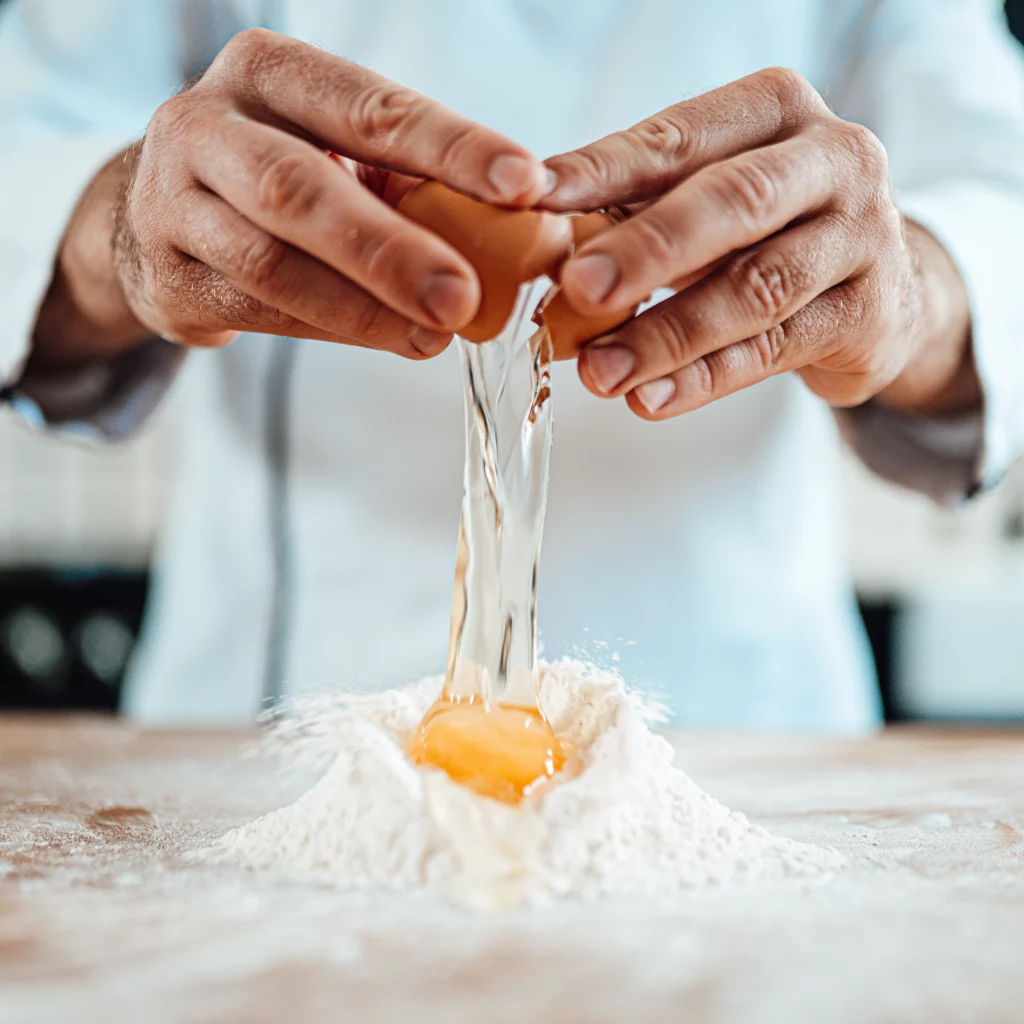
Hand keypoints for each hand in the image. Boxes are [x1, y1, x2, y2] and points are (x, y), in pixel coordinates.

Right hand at [32, 29, 551, 369]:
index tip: (523, 185)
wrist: (165, 210)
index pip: (368, 109)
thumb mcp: (340, 150)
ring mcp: (170, 205)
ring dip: (363, 309)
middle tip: (463, 296)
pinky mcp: (168, 279)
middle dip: (390, 250)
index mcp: (267, 73)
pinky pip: (256, 314)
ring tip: (436, 335)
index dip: (449, 147)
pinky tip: (391, 339)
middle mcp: (204, 126)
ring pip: (271, 266)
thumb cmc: (286, 170)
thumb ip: (410, 182)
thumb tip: (516, 238)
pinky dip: (332, 330)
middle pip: (298, 190)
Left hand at [542, 67, 977, 418]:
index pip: (678, 138)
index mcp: (778, 109)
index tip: (533, 202)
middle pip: (733, 203)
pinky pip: (772, 352)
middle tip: (577, 288)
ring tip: (597, 372)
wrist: (883, 289)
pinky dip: (704, 381)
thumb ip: (635, 202)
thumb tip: (534, 222)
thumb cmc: (768, 228)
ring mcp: (862, 238)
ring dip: (666, 336)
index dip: (602, 171)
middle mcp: (834, 160)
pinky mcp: (868, 316)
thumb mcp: (708, 195)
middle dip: (647, 250)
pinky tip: (648, 399)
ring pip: (754, 290)